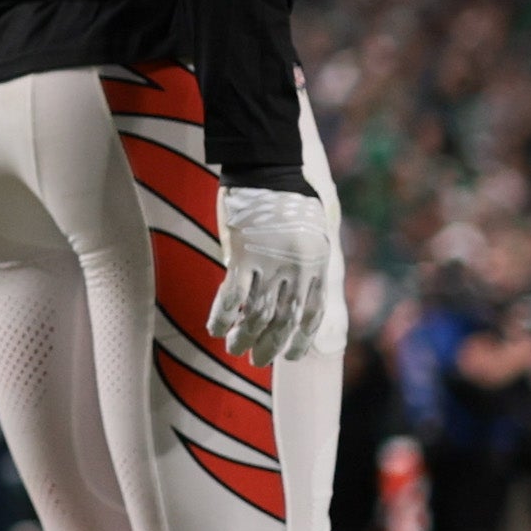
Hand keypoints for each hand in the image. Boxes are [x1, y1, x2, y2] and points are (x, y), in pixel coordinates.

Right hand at [214, 186, 339, 366]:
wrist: (267, 170)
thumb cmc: (287, 199)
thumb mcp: (310, 234)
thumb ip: (301, 264)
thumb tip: (286, 292)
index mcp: (316, 266)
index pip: (310, 316)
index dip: (299, 341)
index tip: (289, 357)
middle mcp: (297, 270)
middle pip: (283, 321)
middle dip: (270, 346)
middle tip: (256, 360)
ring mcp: (270, 264)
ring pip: (256, 315)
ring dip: (244, 337)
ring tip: (234, 348)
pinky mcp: (243, 256)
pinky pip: (231, 297)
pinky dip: (221, 316)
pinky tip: (214, 328)